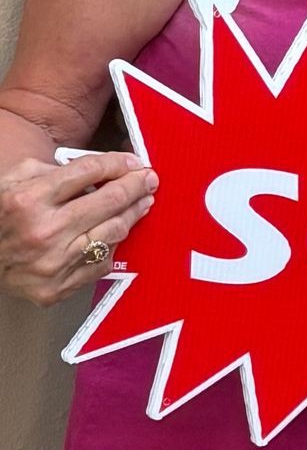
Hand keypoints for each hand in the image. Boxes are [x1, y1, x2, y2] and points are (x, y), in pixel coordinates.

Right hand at [0, 150, 155, 307]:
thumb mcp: (14, 180)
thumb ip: (53, 170)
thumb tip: (99, 169)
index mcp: (29, 199)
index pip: (88, 172)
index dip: (117, 163)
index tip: (134, 162)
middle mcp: (44, 231)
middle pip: (109, 201)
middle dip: (136, 186)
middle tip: (149, 179)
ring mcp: (53, 263)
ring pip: (113, 233)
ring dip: (133, 214)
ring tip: (143, 202)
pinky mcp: (57, 287)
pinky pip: (101, 262)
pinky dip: (112, 243)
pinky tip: (117, 231)